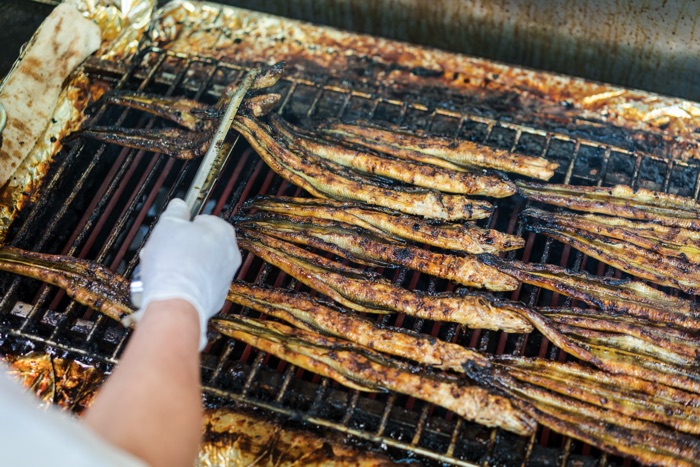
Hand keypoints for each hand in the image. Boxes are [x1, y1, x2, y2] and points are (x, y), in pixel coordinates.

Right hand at [124, 199, 240, 349]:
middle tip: (163, 250)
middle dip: (182, 247)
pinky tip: (171, 285)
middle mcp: (231, 254)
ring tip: (160, 270)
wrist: (177, 302)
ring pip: (200, 265)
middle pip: (202, 244)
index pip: (205, 221)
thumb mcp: (168, 225)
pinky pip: (199, 285)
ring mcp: (226, 277)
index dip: (185, 226)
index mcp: (223, 232)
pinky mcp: (217, 297)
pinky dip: (187, 284)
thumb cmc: (174, 262)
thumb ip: (175, 212)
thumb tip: (179, 205)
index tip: (173, 231)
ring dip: (182, 265)